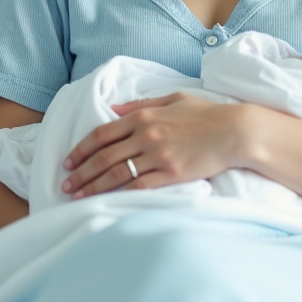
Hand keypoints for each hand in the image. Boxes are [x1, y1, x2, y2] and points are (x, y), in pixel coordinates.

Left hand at [61, 93, 246, 197]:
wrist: (235, 131)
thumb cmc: (207, 114)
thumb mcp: (173, 99)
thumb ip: (141, 103)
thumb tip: (114, 109)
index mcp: (143, 116)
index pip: (102, 134)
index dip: (81, 149)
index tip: (68, 161)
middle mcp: (146, 136)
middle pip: (103, 157)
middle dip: (80, 173)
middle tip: (66, 184)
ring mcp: (157, 156)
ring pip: (116, 174)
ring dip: (93, 187)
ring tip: (78, 197)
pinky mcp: (171, 174)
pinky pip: (138, 187)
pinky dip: (119, 195)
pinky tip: (107, 202)